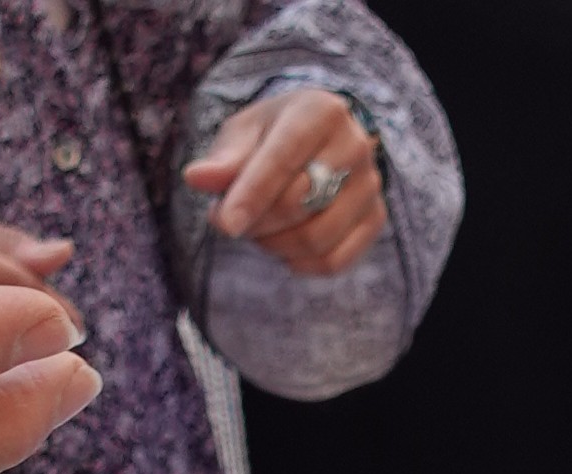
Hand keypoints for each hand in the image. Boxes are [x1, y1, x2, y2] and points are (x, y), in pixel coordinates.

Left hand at [183, 84, 383, 274]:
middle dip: (256, 221)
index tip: (225, 224)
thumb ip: (223, 159)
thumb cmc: (272, 136)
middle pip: (299, 203)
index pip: (284, 159)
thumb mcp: (244, 134)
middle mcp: (355, 145)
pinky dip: (298, 263)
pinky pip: (332, 261)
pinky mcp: (375, 219)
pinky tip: (283, 246)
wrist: (320, 141)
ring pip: (316, 238)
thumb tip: (196, 178)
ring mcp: (370, 185)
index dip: (252, 194)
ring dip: (274, 245)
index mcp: (321, 111)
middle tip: (230, 219)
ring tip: (258, 229)